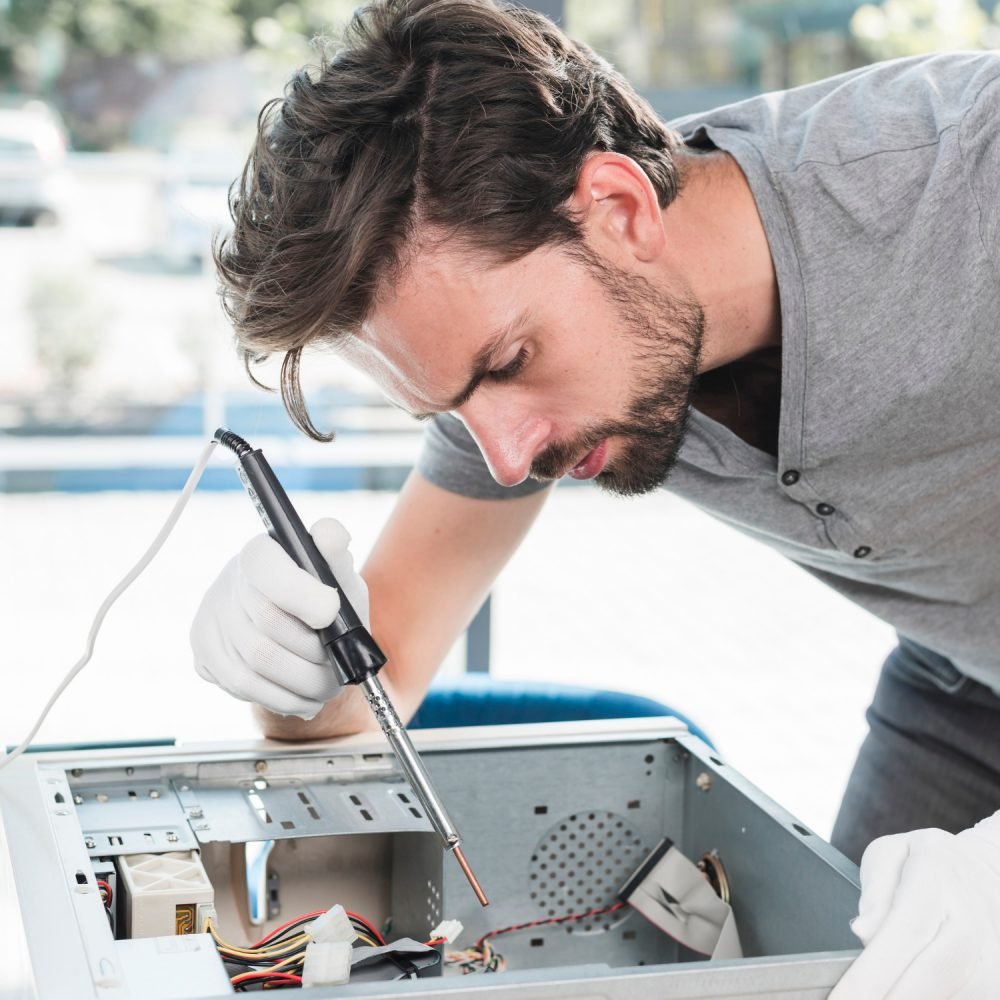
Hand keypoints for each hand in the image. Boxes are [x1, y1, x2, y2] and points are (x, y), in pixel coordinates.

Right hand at [191, 518, 369, 719]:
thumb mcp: (338, 573)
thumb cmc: (324, 596)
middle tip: (338, 660)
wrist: (296, 629)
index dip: (299, 593)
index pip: (265, 567)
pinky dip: (283, 697)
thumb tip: (330, 534)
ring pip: (257, 663)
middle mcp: (229, 582)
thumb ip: (335, 553)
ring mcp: (212, 620)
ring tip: (328, 685)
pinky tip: (305, 697)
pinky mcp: (204, 656)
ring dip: (303, 681)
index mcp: (261, 553)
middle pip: (267, 624)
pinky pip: (244, 687)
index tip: (331, 612)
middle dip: (312, 649)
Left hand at [830, 810, 999, 998]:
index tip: (846, 999)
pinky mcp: (998, 978)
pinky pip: (967, 997)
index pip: (905, 931)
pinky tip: (901, 991)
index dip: (874, 972)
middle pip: (934, 973)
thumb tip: (863, 932)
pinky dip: (932, 998)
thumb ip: (875, 890)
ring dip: (910, 997)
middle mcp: (971, 918)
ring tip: (876, 995)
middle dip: (890, 998)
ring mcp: (993, 952)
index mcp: (937, 878)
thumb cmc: (930, 863)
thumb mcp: (891, 854)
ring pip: (955, 994)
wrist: (988, 871)